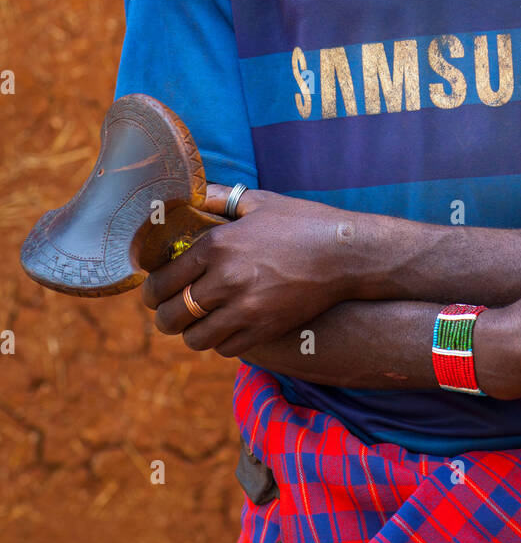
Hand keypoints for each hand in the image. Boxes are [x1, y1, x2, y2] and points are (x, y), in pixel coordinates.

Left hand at [140, 184, 353, 356]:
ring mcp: (245, 309)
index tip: (154, 293)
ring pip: (194, 338)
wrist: (346, 254)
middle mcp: (226, 280)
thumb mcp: (258, 202)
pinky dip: (219, 341)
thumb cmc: (302, 222)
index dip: (152, 291)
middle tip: (169, 312)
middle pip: (171, 315)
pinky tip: (225, 328)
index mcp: (218, 245)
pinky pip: (224, 348)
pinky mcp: (264, 330)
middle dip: (164, 316)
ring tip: (196, 323)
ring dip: (190, 332)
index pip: (163, 280)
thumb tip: (188, 195)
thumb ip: (218, 198)